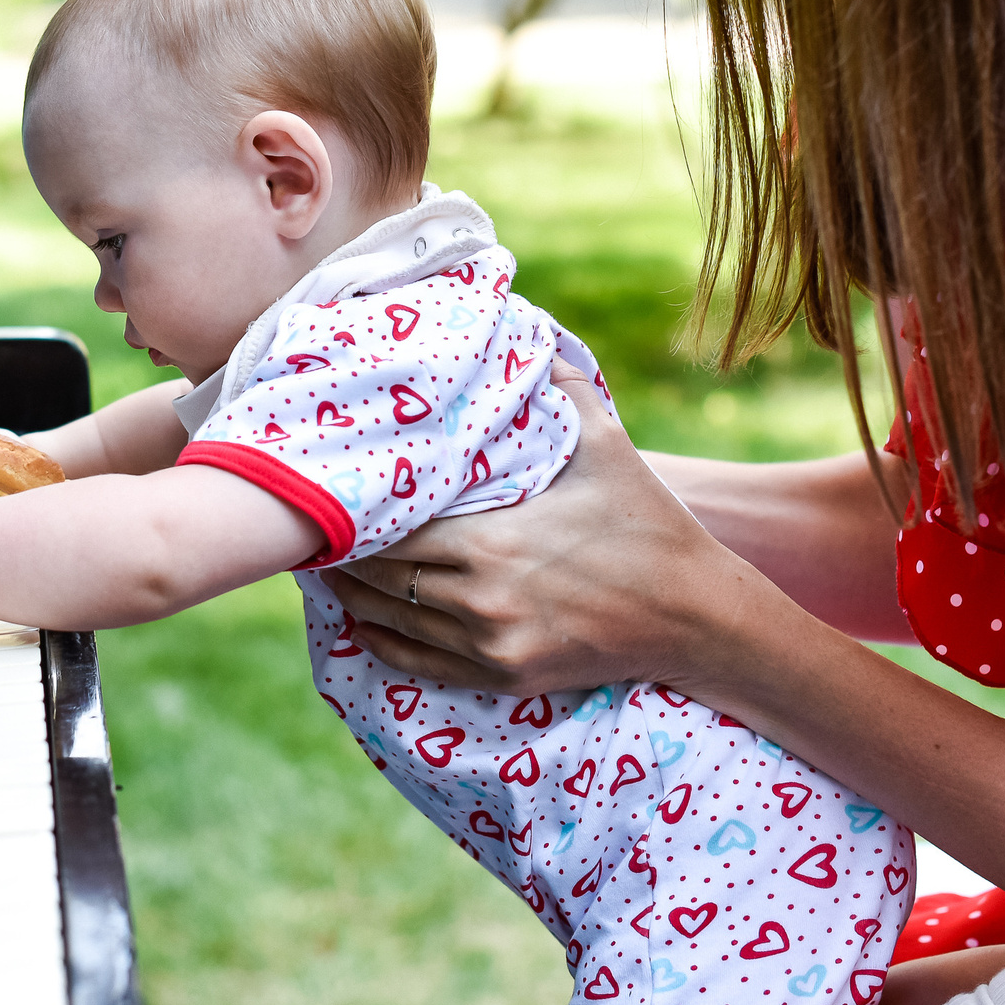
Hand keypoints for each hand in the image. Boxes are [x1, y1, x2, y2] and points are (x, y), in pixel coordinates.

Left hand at [322, 360, 756, 695]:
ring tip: (322, 568)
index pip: (392, 525)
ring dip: (351, 595)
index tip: (329, 488)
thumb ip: (561, 386)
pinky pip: (418, 662)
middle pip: (378, 573)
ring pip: (389, 618)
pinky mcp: (502, 676)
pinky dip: (380, 641)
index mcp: (489, 539)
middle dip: (342, 550)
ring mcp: (488, 643)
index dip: (355, 510)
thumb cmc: (646, 523)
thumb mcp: (606, 444)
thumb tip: (529, 329)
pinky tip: (360, 620)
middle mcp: (478, 596)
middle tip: (309, 525)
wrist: (694, 616)